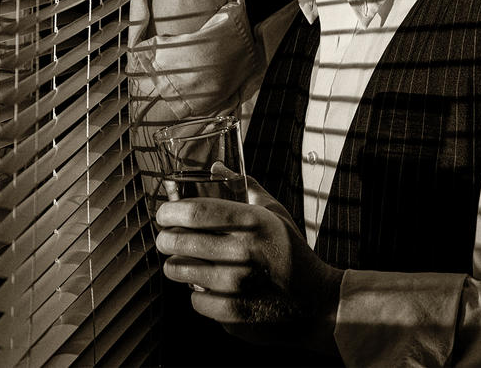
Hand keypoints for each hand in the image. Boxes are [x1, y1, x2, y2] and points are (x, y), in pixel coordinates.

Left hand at [155, 174, 343, 353]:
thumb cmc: (291, 251)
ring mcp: (236, 286)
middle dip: (166, 238)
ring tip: (186, 262)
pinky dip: (198, 293)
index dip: (170, 212)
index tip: (164, 214)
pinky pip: (194, 299)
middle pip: (178, 241)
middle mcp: (243, 252)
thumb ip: (244, 186)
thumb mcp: (274, 212)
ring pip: (179, 271)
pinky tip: (210, 287)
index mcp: (252, 222)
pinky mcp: (231, 314)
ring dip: (177, 265)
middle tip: (167, 239)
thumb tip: (215, 166)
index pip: (195, 212)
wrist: (317, 303)